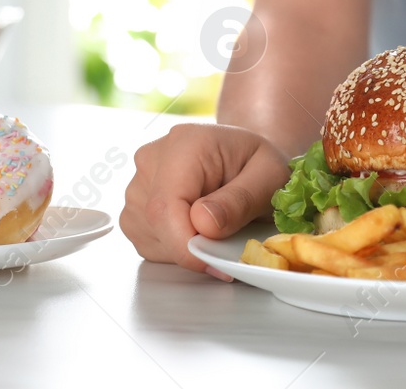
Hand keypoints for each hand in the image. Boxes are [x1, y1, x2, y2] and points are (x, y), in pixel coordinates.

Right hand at [120, 123, 291, 275]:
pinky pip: (148, 242)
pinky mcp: (136, 206)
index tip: (215, 262)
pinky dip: (174, 248)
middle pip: (156, 223)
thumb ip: (240, 200)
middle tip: (229, 245)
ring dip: (184, 248)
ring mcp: (139, 183)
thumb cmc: (257, 162)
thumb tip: (203, 224)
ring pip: (150, 237)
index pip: (165, 205)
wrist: (246, 156)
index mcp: (185, 144)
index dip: (185, 244)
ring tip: (217, 226)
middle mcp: (152, 160)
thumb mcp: (269, 176)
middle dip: (192, 248)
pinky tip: (198, 229)